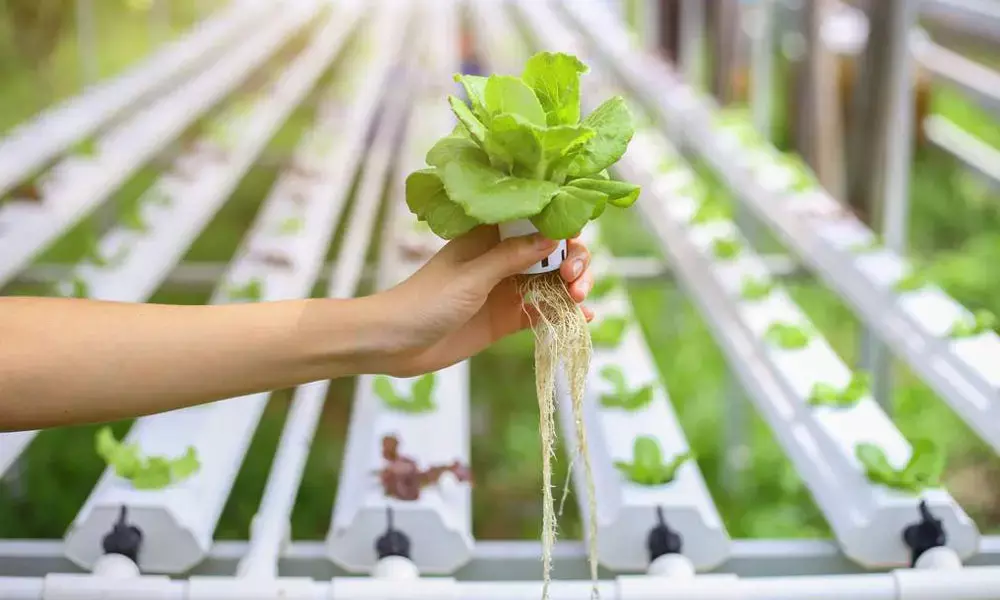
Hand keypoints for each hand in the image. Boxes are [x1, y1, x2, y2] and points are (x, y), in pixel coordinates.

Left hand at [373, 226, 593, 376]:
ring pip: (552, 281)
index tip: (573, 238)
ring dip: (572, 287)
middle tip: (573, 279)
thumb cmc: (425, 300)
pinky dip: (563, 314)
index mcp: (490, 236)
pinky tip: (582, 319)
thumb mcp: (471, 276)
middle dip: (571, 261)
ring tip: (579, 300)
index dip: (559, 225)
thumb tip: (552, 238)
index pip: (535, 219)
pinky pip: (543, 313)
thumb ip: (511, 257)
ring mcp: (506, 289)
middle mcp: (502, 259)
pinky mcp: (507, 319)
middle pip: (552, 252)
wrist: (395, 344)